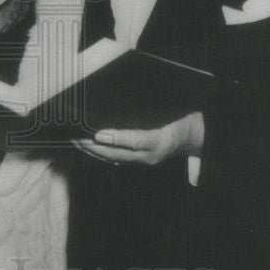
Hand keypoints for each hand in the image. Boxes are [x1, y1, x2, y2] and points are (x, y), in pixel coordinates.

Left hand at [74, 111, 203, 165]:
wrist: (194, 137)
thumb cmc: (180, 119)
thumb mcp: (172, 110)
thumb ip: (151, 112)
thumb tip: (126, 107)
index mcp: (158, 142)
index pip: (136, 141)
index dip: (117, 138)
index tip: (98, 134)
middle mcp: (149, 155)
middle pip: (118, 155)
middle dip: (95, 147)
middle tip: (77, 138)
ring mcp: (143, 161)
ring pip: (113, 159)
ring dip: (93, 152)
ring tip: (76, 142)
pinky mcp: (138, 162)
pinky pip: (116, 160)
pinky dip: (100, 154)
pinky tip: (86, 148)